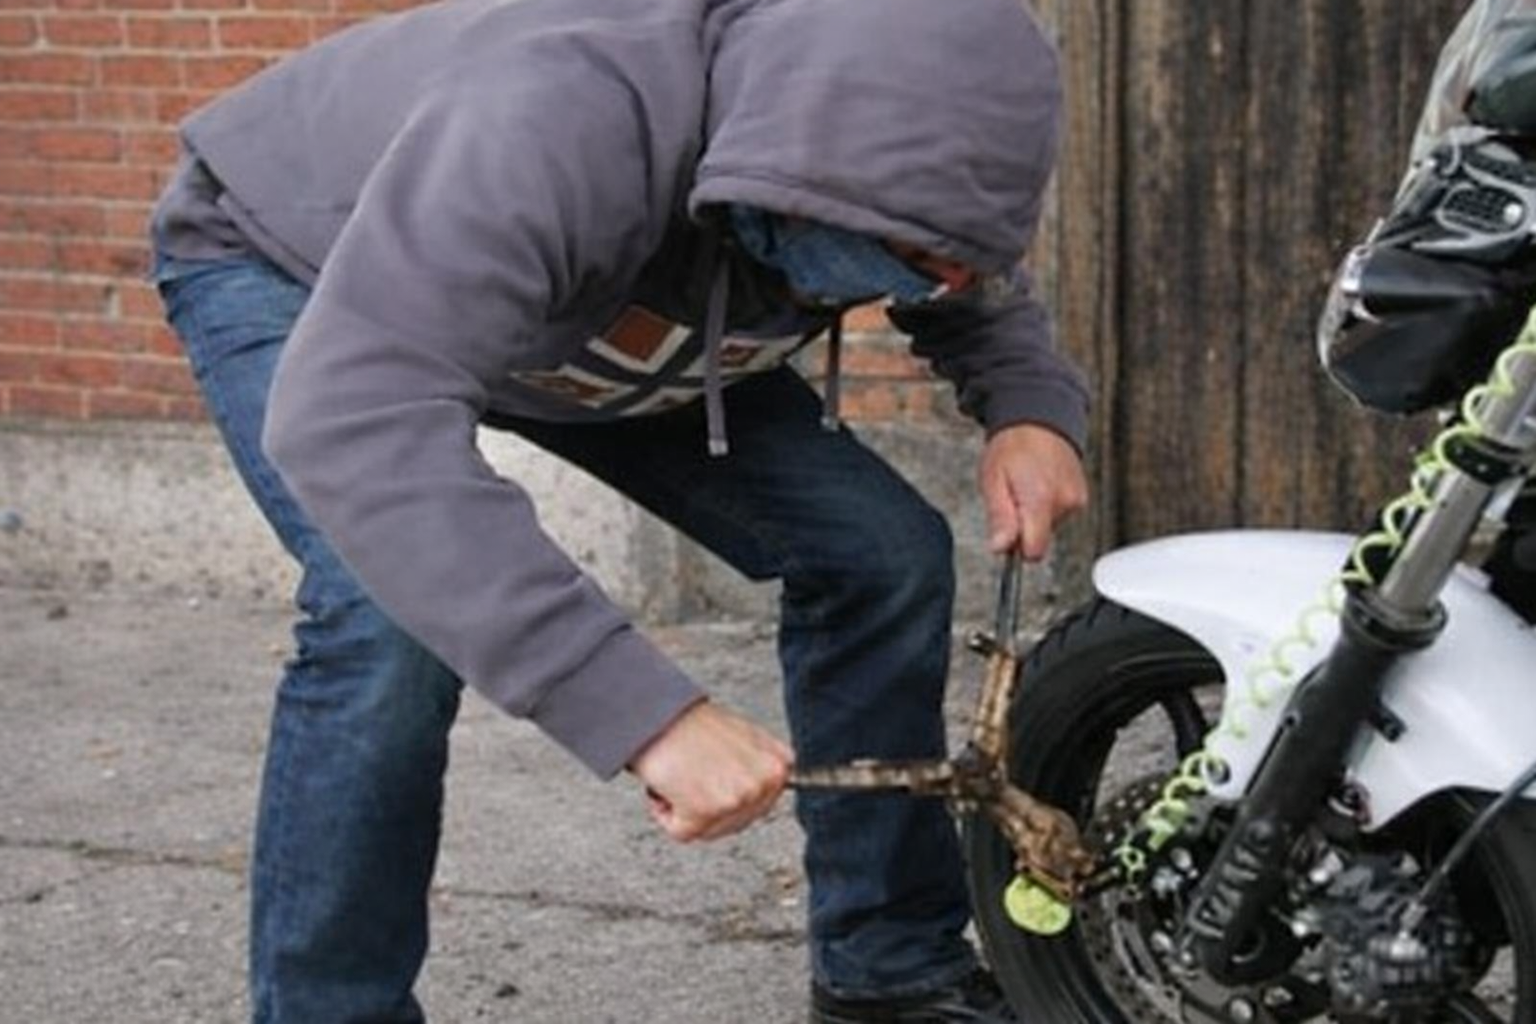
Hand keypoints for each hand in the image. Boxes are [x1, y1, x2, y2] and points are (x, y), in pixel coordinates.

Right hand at [627, 700, 793, 842]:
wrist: (656, 712)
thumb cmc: (691, 723)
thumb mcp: (747, 738)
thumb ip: (761, 766)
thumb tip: (770, 785)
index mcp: (779, 766)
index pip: (760, 805)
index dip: (730, 794)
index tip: (716, 778)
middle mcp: (763, 785)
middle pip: (736, 822)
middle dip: (711, 806)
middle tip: (695, 773)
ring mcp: (736, 800)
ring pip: (709, 830)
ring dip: (687, 808)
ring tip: (683, 774)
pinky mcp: (705, 813)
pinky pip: (680, 832)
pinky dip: (665, 813)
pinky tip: (668, 783)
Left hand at [979, 423, 1087, 559]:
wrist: (1038, 418)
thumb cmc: (1012, 446)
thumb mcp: (993, 481)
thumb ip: (999, 518)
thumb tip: (1001, 548)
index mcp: (1040, 499)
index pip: (1034, 551)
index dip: (1017, 547)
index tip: (1007, 531)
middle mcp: (1064, 501)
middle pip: (1041, 538)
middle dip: (1024, 525)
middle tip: (1013, 494)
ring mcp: (1076, 499)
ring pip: (1050, 527)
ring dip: (1036, 513)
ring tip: (1026, 485)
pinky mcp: (1081, 496)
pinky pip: (1059, 514)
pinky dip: (1048, 504)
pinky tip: (1039, 483)